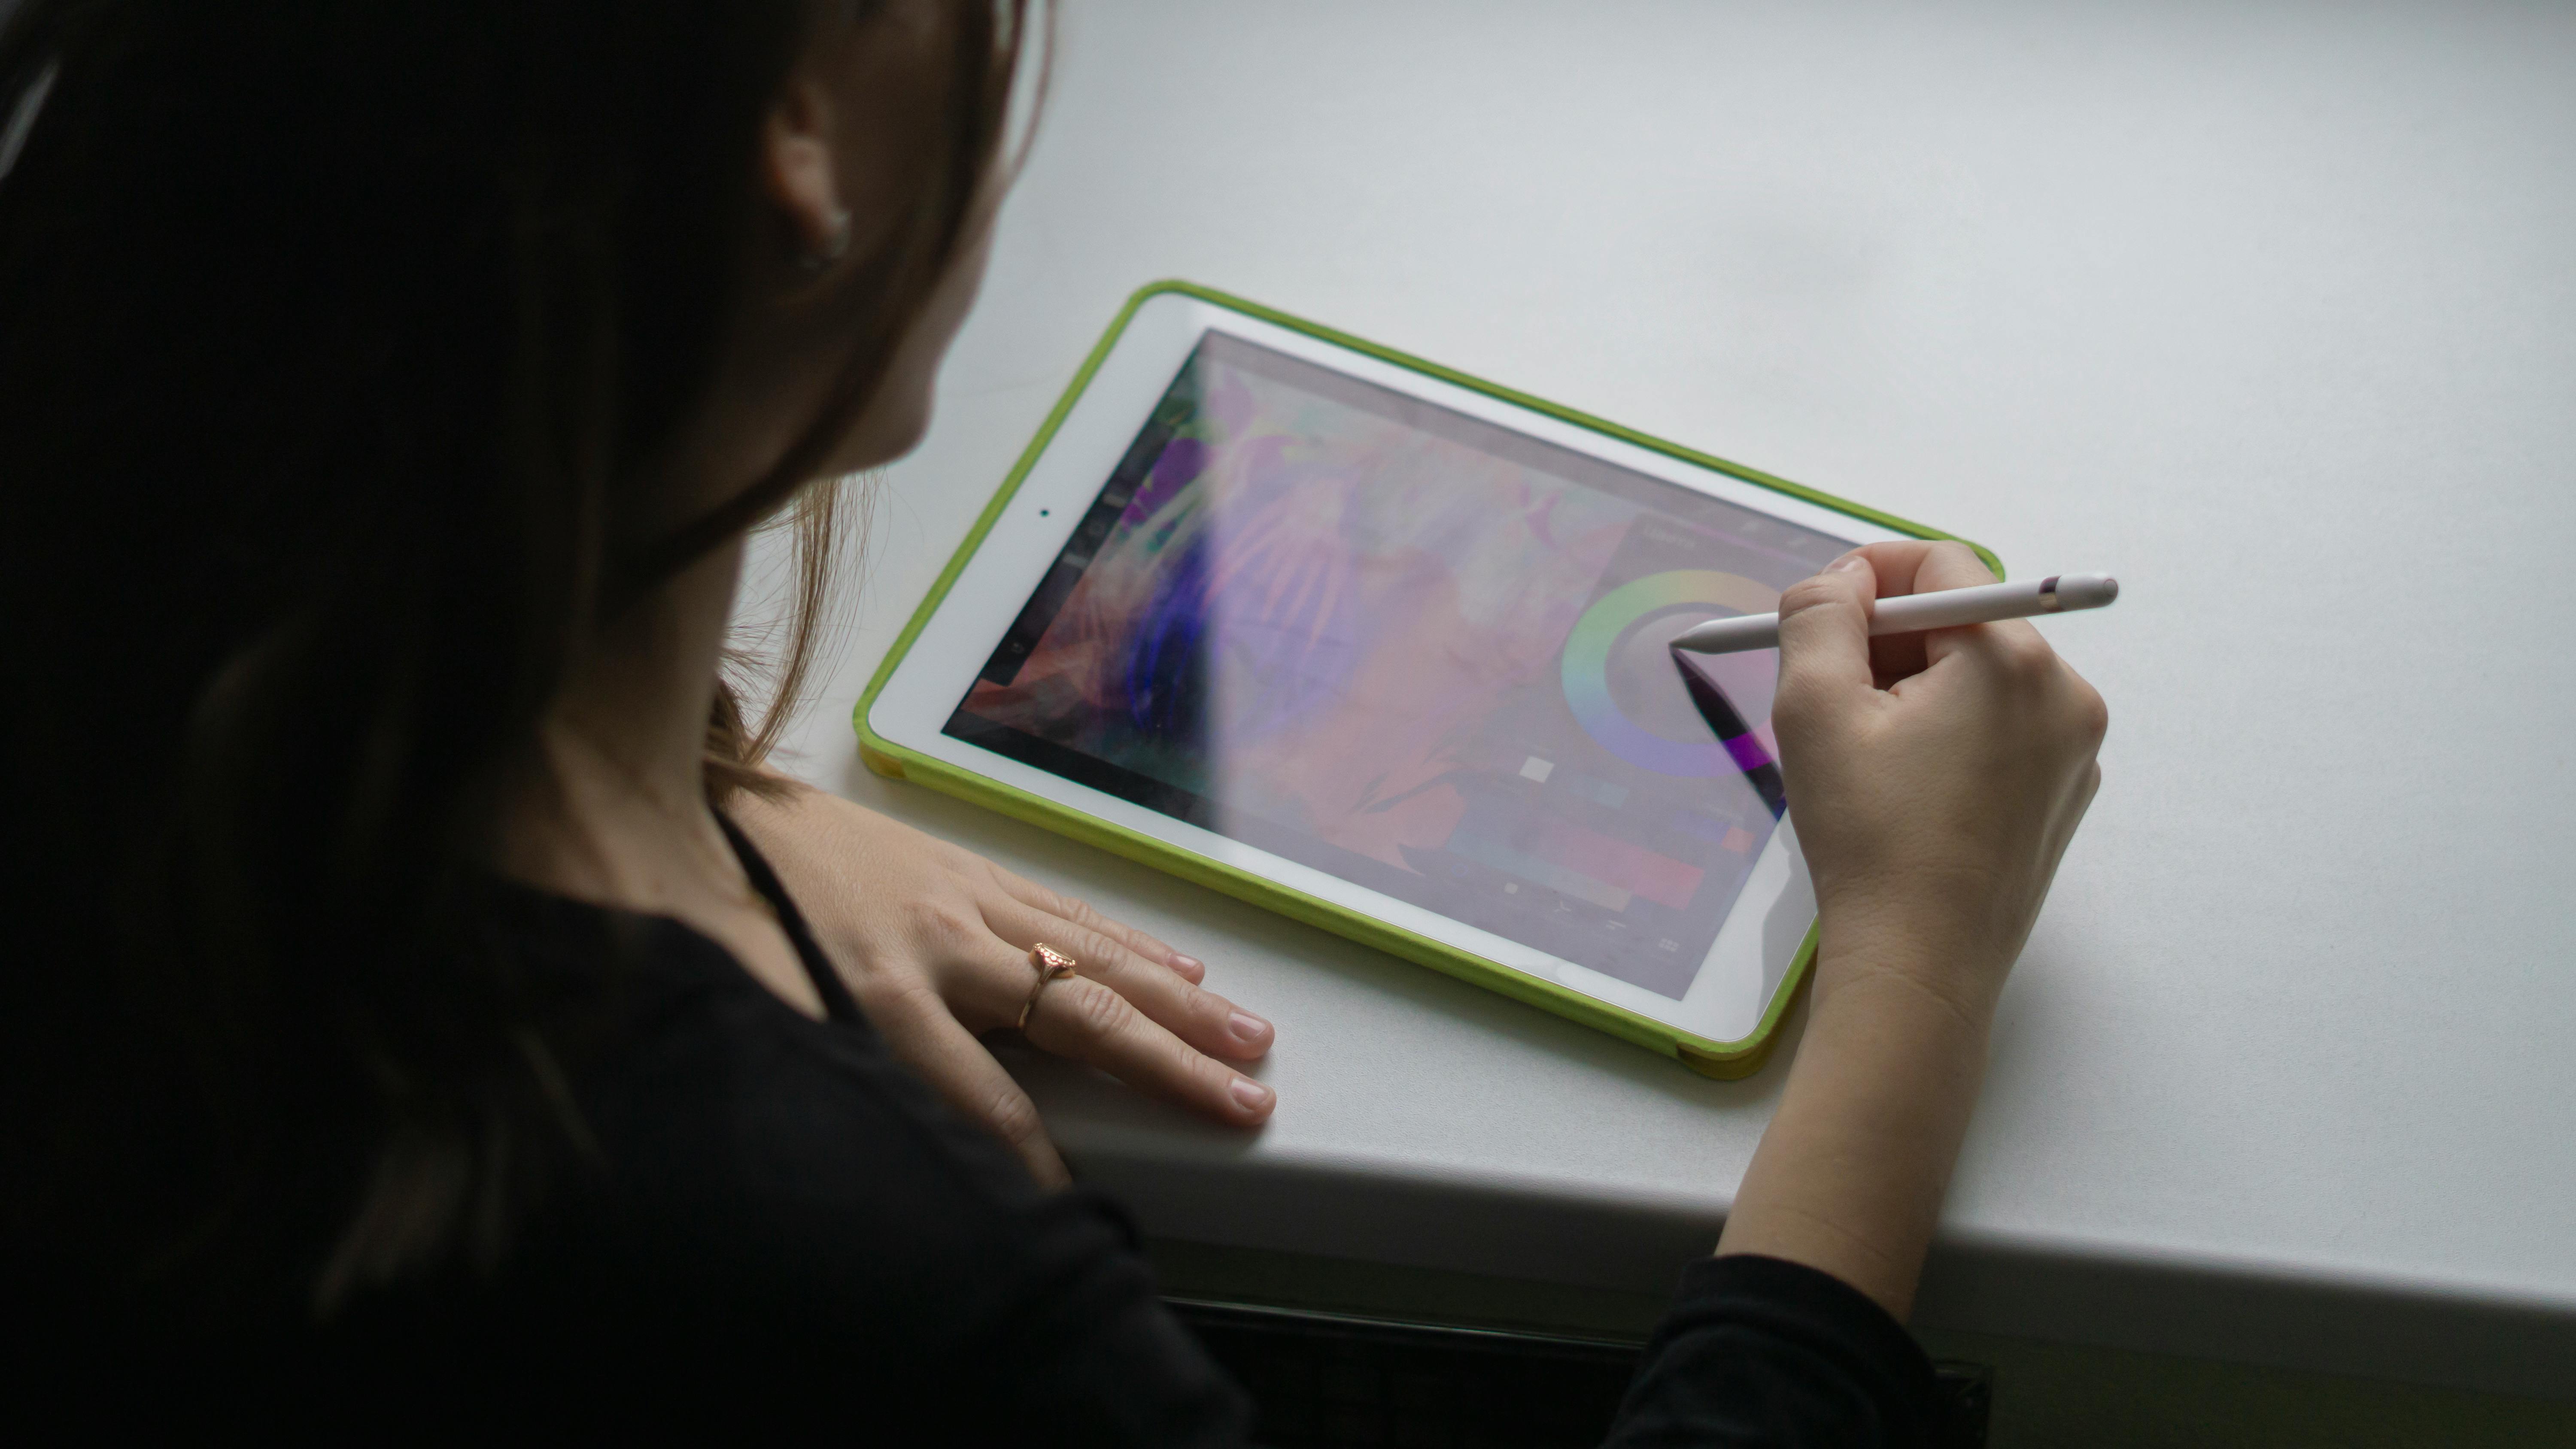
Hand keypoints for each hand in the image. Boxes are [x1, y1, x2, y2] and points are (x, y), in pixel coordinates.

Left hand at [728, 782, 1275, 1185]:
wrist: (683, 802)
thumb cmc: (711, 919)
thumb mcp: (763, 1019)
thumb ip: (844, 1082)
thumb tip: (914, 1152)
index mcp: (881, 997)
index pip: (983, 1104)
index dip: (1033, 1163)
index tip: (1073, 1211)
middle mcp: (938, 944)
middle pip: (1079, 1016)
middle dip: (1171, 1065)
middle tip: (1245, 1101)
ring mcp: (959, 896)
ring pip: (1094, 954)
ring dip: (1181, 999)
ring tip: (1246, 1036)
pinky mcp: (960, 863)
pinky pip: (1067, 907)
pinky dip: (1133, 939)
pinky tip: (1184, 965)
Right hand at [1714, 541, 2105, 1315]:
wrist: (1919, 966)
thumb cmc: (1868, 839)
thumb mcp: (1814, 707)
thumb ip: (1819, 615)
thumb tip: (1842, 580)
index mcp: (2010, 660)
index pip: (1938, 565)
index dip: (1868, 577)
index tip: (1819, 616)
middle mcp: (2063, 693)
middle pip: (1962, 621)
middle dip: (1889, 643)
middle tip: (1830, 696)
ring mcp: (2073, 748)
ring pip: (1981, 678)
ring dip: (1916, 691)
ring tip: (1866, 756)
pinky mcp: (2065, 794)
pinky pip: (2003, 730)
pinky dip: (1951, 736)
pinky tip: (1907, 790)